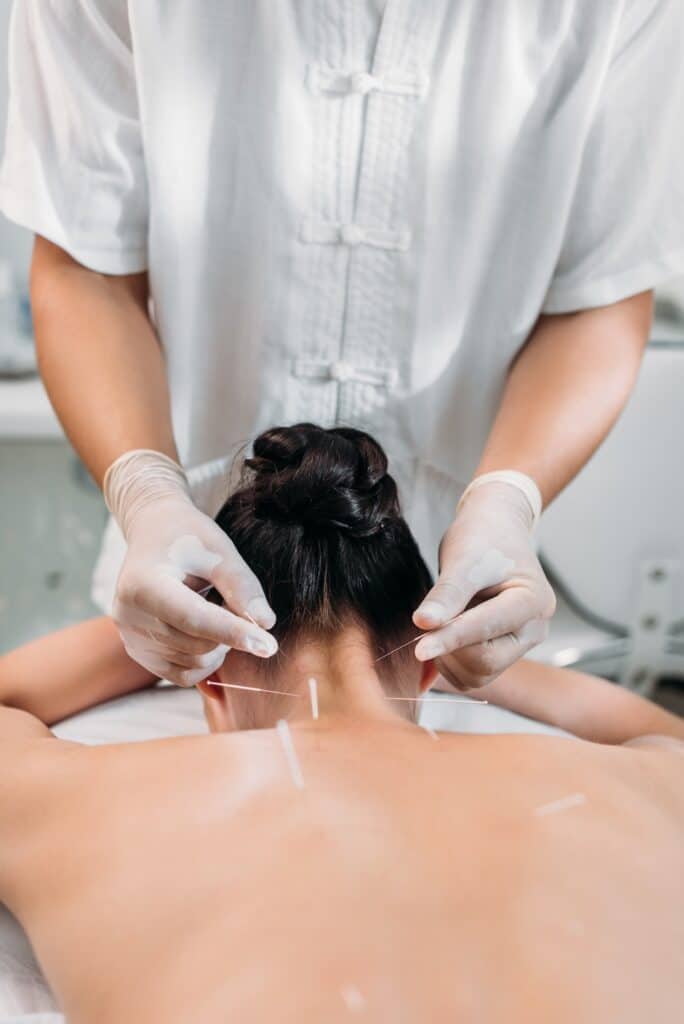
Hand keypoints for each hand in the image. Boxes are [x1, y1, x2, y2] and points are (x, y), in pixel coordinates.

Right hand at [106, 452, 276, 686]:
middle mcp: (128, 616)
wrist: (154, 534)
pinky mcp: (139, 653)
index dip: (233, 633)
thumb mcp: (219, 550)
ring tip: (214, 609)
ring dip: (219, 646)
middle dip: (230, 633)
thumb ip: (242, 586)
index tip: (268, 645)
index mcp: (142, 584)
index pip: (194, 618)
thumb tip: (265, 624)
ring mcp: (130, 639)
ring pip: (194, 664)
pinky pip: (183, 675)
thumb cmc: (189, 538)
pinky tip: (207, 632)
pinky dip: (205, 661)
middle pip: (197, 646)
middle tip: (234, 603)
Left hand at [413, 481, 554, 689]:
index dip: (450, 638)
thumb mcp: (463, 559)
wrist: (493, 530)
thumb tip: (425, 625)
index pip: (487, 630)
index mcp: (533, 601)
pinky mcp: (504, 652)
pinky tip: (446, 633)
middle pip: (487, 661)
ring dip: (449, 656)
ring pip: (479, 674)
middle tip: (430, 621)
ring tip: (443, 620)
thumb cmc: (483, 539)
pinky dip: (452, 662)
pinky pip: (473, 675)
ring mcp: (521, 643)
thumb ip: (447, 594)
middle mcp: (534, 629)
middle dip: (451, 647)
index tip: (418, 648)